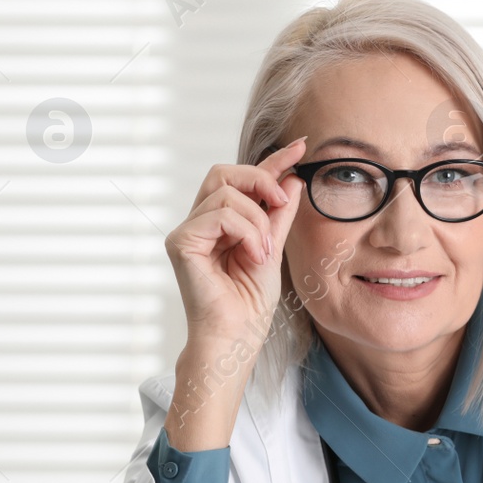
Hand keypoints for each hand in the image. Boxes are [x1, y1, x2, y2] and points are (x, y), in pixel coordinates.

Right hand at [162, 139, 306, 450]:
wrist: (238, 336)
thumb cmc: (250, 302)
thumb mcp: (274, 248)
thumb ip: (279, 214)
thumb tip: (292, 179)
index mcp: (220, 222)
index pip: (243, 180)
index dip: (272, 160)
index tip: (302, 145)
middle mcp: (199, 222)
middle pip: (225, 173)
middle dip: (261, 180)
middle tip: (281, 204)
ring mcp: (187, 231)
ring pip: (227, 193)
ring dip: (257, 220)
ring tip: (263, 252)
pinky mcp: (181, 243)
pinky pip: (219, 214)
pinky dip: (246, 232)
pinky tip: (252, 255)